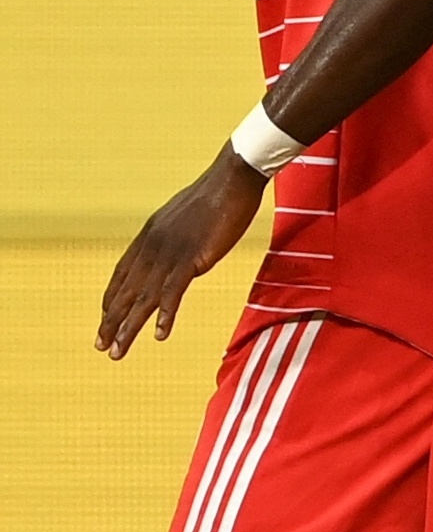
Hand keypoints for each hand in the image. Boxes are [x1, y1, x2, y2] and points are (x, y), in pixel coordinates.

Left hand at [97, 146, 267, 358]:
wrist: (232, 179)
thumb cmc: (218, 195)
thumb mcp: (188, 217)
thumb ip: (178, 234)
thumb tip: (180, 245)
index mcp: (149, 236)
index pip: (122, 274)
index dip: (112, 299)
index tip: (106, 319)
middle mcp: (152, 246)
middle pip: (126, 291)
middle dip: (111, 321)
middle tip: (101, 345)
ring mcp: (170, 253)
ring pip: (143, 298)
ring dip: (128, 327)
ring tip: (118, 352)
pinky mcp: (192, 258)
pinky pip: (173, 292)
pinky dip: (165, 315)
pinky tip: (158, 335)